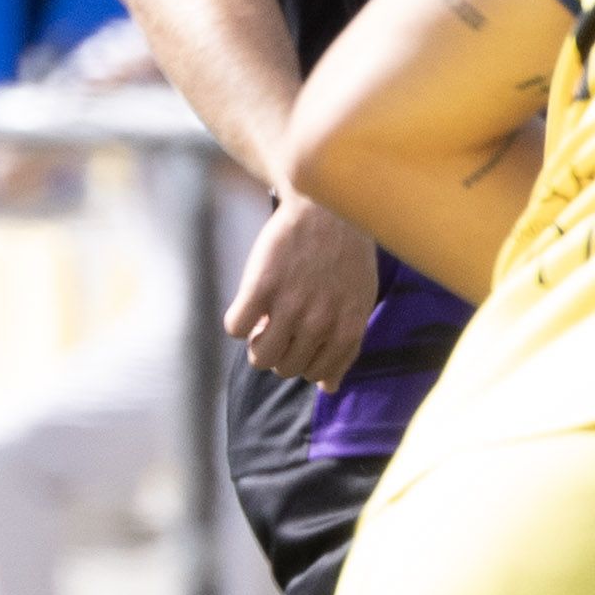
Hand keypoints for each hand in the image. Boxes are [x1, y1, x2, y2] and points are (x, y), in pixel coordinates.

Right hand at [221, 190, 381, 386]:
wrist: (326, 206)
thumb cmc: (345, 255)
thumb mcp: (358, 301)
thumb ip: (345, 345)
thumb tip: (328, 388)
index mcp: (348, 328)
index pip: (318, 373)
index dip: (303, 361)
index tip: (298, 341)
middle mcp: (320, 322)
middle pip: (286, 368)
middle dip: (280, 352)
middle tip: (279, 326)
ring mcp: (290, 305)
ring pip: (260, 357)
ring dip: (257, 343)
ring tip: (263, 320)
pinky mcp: (261, 287)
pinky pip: (236, 328)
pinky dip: (237, 322)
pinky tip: (248, 304)